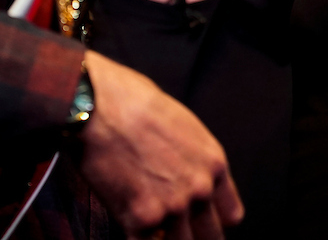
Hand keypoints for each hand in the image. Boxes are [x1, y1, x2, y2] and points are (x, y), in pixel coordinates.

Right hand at [77, 50, 243, 239]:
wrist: (96, 105)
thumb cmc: (132, 101)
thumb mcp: (180, 122)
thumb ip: (190, 156)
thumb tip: (182, 169)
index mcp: (213, 163)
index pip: (230, 215)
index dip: (212, 220)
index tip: (197, 220)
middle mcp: (199, 189)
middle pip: (211, 238)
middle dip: (192, 235)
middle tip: (173, 230)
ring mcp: (172, 208)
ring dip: (164, 239)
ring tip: (148, 226)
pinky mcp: (140, 220)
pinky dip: (135, 238)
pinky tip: (127, 224)